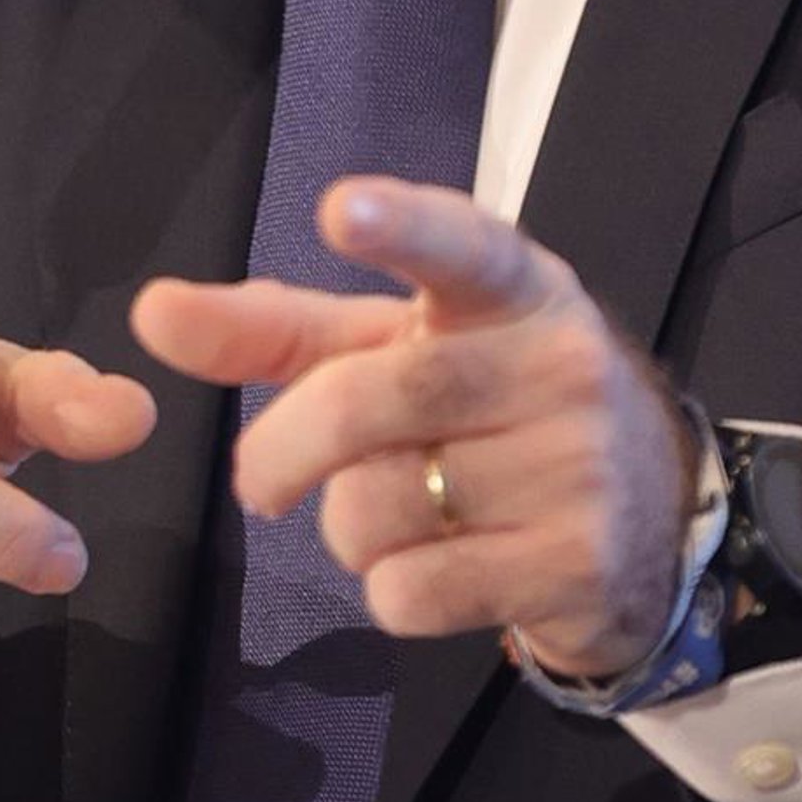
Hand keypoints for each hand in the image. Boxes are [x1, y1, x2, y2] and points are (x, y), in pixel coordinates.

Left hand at [131, 179, 695, 678]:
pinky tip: (440, 566)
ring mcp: (576, 466)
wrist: (647, 517)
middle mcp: (556, 361)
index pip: (459, 244)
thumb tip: (153, 312)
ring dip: (347, 529)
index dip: (399, 226)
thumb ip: (278, 329)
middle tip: (260, 483)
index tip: (341, 209)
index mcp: (512, 288)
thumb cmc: (491, 403)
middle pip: (362, 403)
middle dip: (282, 454)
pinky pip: (413, 592)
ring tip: (402, 512)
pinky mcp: (575, 565)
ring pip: (375, 511)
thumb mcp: (400, 346)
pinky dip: (390, 591)